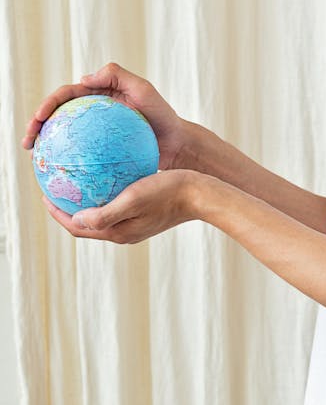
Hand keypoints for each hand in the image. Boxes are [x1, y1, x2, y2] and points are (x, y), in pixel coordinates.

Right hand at [21, 62, 187, 170]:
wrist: (177, 143)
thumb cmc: (163, 116)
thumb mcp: (144, 90)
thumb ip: (116, 75)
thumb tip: (83, 79)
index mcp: (97, 94)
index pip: (65, 96)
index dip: (46, 105)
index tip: (38, 119)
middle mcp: (92, 112)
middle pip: (56, 117)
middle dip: (36, 126)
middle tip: (28, 142)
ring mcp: (95, 133)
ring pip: (64, 138)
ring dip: (46, 148)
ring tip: (36, 161)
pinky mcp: (100, 151)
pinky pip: (79, 158)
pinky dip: (67, 166)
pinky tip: (59, 179)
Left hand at [42, 170, 197, 243]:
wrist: (200, 194)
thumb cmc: (167, 193)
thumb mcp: (133, 199)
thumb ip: (104, 214)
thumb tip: (76, 219)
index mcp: (118, 231)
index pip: (77, 227)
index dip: (57, 214)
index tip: (45, 194)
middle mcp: (124, 230)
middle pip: (86, 222)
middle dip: (67, 208)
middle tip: (56, 186)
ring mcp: (135, 222)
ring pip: (101, 213)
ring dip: (85, 200)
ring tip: (75, 180)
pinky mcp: (145, 212)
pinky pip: (116, 203)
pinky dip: (104, 192)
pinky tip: (107, 172)